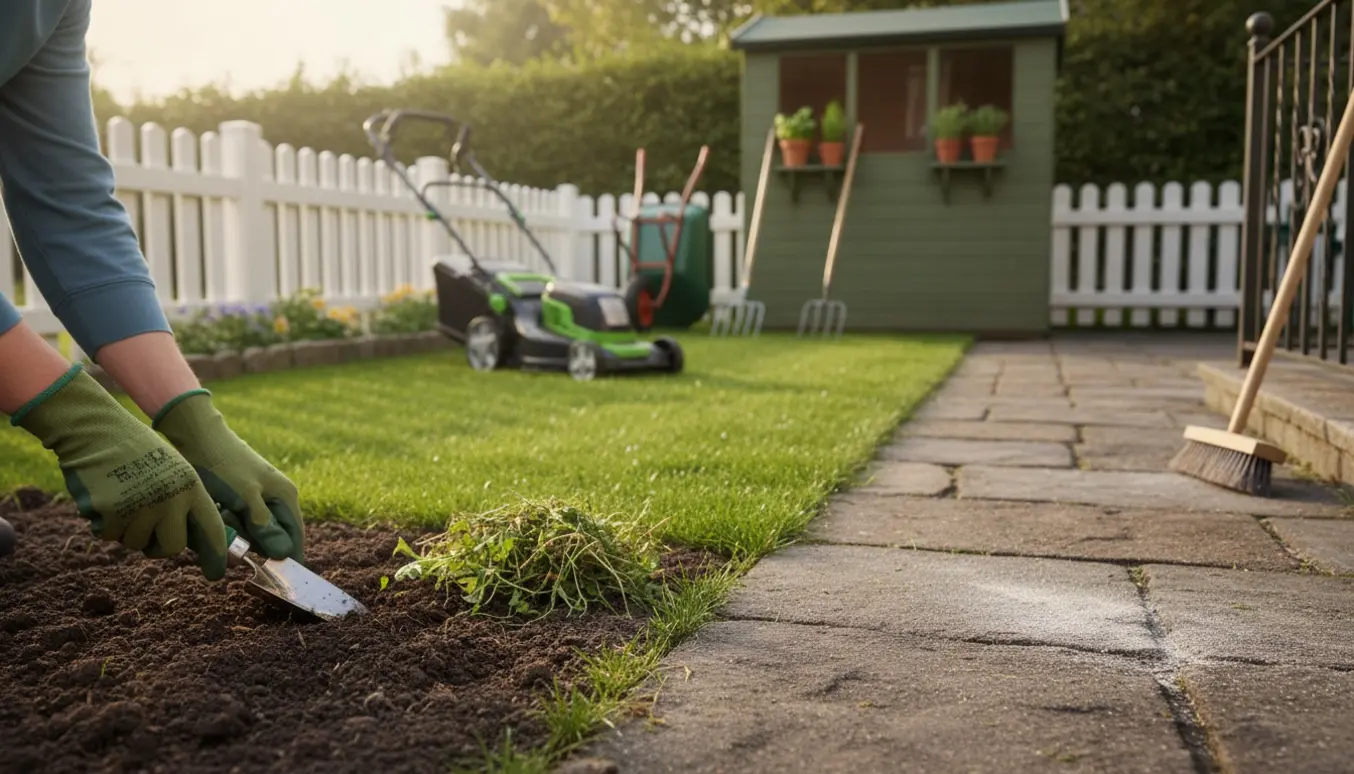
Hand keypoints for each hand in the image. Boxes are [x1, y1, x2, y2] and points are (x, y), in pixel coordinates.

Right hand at [10, 365, 228, 578]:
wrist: (97, 430)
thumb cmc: (137, 452)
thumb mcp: (174, 471)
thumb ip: (185, 502)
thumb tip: (197, 542)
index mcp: (191, 486)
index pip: (211, 528)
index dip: (216, 554)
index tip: (217, 574)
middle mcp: (170, 498)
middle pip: (172, 547)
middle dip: (158, 546)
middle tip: (147, 532)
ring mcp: (141, 506)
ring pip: (136, 543)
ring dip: (127, 530)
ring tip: (123, 497)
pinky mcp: (111, 512)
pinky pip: (109, 535)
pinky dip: (104, 523)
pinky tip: (105, 497)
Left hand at [152, 391, 304, 562]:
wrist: (197, 436)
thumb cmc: (222, 466)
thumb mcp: (244, 498)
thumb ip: (265, 526)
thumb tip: (284, 554)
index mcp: (286, 498)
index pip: (295, 542)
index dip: (284, 561)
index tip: (266, 577)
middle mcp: (278, 498)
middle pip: (272, 539)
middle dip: (250, 543)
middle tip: (230, 533)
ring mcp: (260, 497)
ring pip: (252, 532)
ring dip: (235, 534)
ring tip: (220, 517)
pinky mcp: (242, 497)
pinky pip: (239, 522)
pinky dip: (226, 524)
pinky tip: (214, 515)